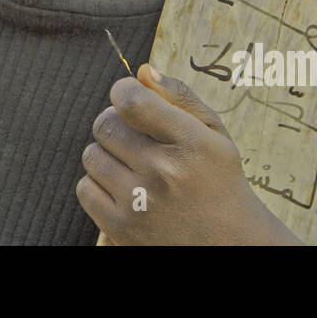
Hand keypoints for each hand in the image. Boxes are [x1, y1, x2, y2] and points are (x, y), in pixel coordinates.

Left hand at [77, 63, 302, 244]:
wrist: (231, 246)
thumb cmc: (218, 181)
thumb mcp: (215, 134)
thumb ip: (180, 97)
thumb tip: (142, 71)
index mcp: (190, 143)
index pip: (131, 101)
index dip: (122, 92)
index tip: (130, 98)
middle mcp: (164, 173)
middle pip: (105, 124)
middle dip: (114, 122)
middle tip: (134, 134)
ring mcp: (140, 204)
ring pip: (92, 156)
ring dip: (107, 154)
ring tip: (133, 164)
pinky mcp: (121, 230)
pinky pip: (85, 188)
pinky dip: (98, 184)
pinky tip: (124, 189)